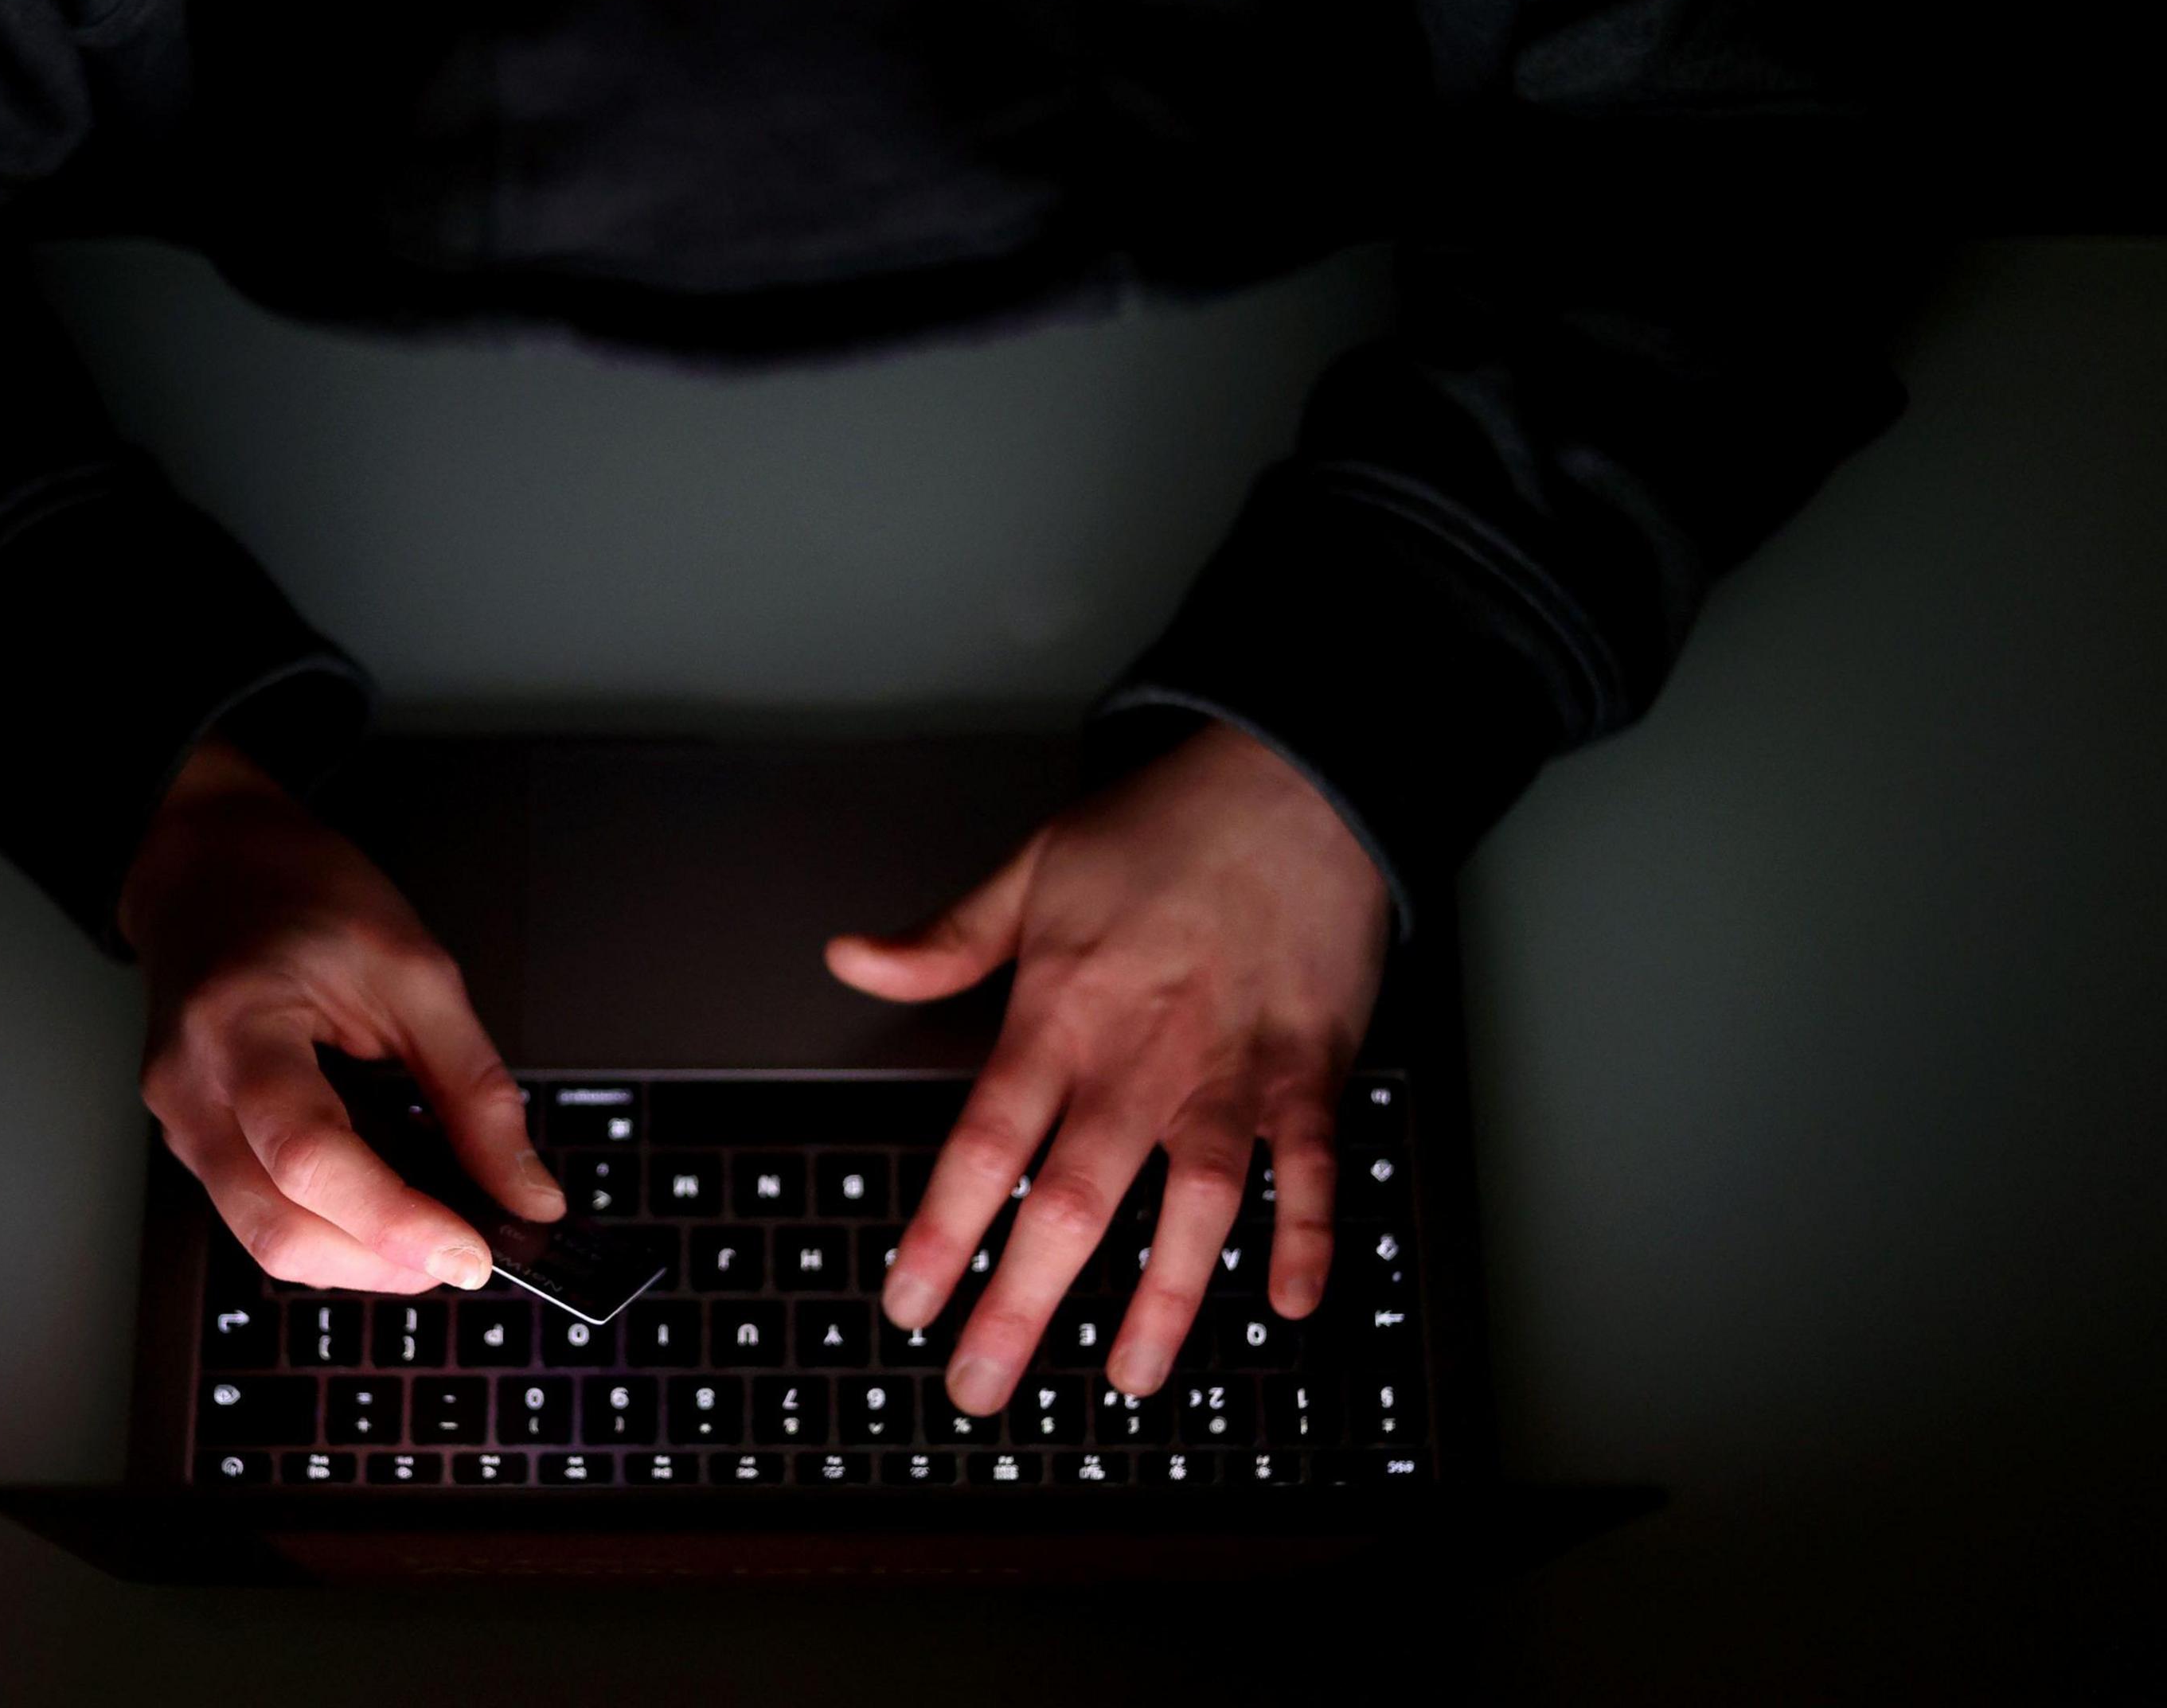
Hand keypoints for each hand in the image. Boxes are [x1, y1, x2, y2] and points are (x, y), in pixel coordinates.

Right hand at [121, 741, 563, 1292]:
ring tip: (435, 1229)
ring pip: (267, 1239)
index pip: (311, 1157)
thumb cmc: (300, 896)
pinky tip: (386, 1207)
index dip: (396, 1223)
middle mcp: (192, 1090)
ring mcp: (182, 1123)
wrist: (209, 865)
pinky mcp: (195, 1141)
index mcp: (240, 1026)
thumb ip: (475, 1091)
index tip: (472, 1253)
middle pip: (278, 1227)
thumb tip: (526, 1192)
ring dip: (360, 1257)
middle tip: (467, 1251)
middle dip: (384, 1262)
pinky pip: (261, 1214)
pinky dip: (332, 1230)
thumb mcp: (417, 970)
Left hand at [827, 721, 1390, 1412]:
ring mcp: (1231, 1068)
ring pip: (1194, 1204)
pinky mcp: (1311, 1067)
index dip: (941, 1234)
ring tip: (1132, 1380)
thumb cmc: (1163, 828)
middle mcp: (1141, 1056)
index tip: (907, 1304)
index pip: (984, 1145)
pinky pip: (1314, 1166)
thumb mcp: (1031, 870)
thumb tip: (852, 961)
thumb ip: (944, 941)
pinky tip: (1288, 1303)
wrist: (1292, 779)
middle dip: (1022, 1307)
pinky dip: (1308, 1235)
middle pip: (1070, 1202)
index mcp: (1060, 1014)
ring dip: (1164, 1299)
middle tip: (983, 1386)